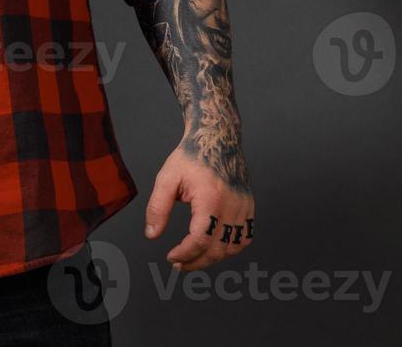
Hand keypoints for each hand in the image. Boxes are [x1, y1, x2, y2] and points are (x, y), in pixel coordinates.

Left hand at [144, 144, 254, 271]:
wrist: (217, 138)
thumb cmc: (191, 157)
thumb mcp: (167, 178)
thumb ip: (158, 208)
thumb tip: (152, 235)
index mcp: (211, 198)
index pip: (200, 240)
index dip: (185, 254)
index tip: (171, 257)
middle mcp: (232, 205)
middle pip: (217, 249)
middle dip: (196, 261)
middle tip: (179, 263)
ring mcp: (243, 207)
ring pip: (233, 247)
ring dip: (213, 258)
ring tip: (194, 257)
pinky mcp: (249, 207)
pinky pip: (245, 237)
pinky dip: (230, 248)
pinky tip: (214, 247)